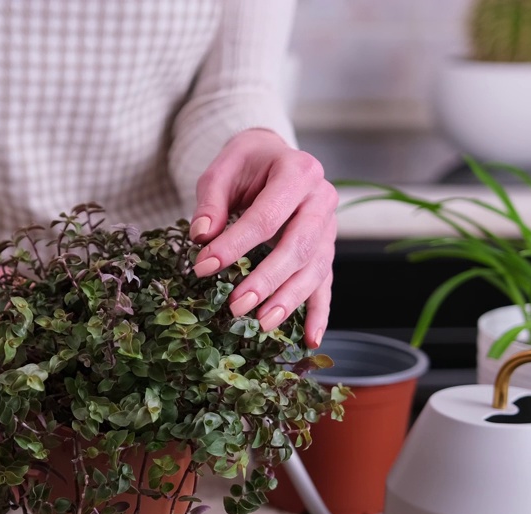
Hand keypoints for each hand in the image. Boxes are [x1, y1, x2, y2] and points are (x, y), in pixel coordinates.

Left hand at [189, 128, 336, 346]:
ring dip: (289, 300)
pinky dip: (319, 313)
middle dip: (267, 280)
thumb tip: (201, 237)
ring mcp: (329, 226)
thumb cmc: (247, 164)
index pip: (266, 217)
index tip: (203, 267)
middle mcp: (322, 199)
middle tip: (237, 306)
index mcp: (297, 171)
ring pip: (315, 270)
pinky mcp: (326, 249)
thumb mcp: (223, 170)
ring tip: (261, 324)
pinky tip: (310, 339)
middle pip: (299, 247)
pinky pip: (326, 283)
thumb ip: (211, 202)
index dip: (235, 245)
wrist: (275, 157)